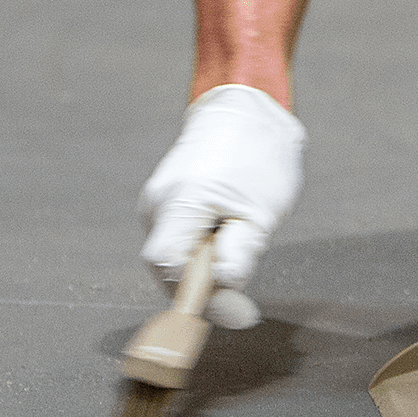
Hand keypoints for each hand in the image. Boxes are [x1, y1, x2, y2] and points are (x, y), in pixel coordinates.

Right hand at [137, 83, 305, 331]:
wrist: (246, 105)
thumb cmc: (259, 158)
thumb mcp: (260, 215)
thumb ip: (237, 259)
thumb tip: (221, 304)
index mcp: (180, 202)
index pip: (166, 268)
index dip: (194, 297)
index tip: (234, 311)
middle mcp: (158, 200)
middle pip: (166, 266)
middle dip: (202, 284)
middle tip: (245, 284)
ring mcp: (157, 197)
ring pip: (174, 252)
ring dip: (204, 264)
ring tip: (239, 239)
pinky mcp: (164, 196)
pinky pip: (178, 236)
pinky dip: (201, 247)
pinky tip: (226, 231)